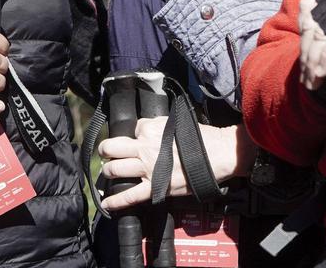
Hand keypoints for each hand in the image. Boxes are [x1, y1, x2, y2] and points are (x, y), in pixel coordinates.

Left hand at [97, 120, 250, 211]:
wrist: (219, 154)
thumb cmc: (203, 137)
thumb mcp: (177, 121)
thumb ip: (159, 125)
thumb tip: (148, 130)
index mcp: (150, 129)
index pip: (132, 129)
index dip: (133, 135)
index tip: (135, 140)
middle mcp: (144, 147)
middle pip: (113, 147)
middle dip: (106, 150)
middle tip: (107, 153)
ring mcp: (148, 168)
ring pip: (115, 169)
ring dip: (108, 171)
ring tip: (107, 173)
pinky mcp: (155, 187)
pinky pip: (130, 196)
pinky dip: (116, 201)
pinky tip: (107, 203)